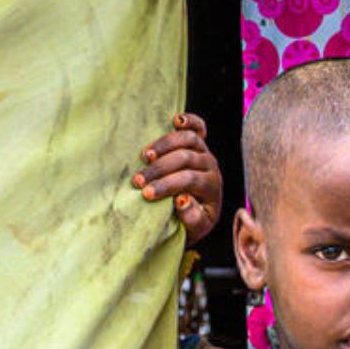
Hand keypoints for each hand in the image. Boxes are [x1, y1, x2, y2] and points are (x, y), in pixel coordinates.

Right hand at [135, 113, 222, 241]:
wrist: (199, 214)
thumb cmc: (193, 222)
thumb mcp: (195, 228)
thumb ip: (191, 218)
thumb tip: (181, 200)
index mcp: (211, 186)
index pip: (189, 180)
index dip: (167, 185)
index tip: (146, 194)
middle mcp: (210, 166)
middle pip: (185, 159)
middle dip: (159, 169)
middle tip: (137, 181)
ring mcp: (204, 151)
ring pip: (188, 139)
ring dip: (164, 144)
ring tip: (145, 156)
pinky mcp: (199, 142)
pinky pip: (197, 127)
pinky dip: (189, 121)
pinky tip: (175, 120)